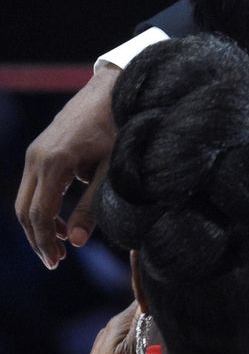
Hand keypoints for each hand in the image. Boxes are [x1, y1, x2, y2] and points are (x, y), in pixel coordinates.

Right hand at [16, 61, 119, 268]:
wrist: (113, 91)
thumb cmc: (119, 129)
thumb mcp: (111, 171)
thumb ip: (93, 207)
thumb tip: (78, 242)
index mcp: (55, 163)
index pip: (40, 214)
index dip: (46, 242)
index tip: (57, 262)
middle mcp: (37, 156)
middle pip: (24, 209)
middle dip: (38, 238)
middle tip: (56, 261)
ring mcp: (35, 151)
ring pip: (25, 198)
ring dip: (39, 225)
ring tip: (60, 246)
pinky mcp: (40, 149)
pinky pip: (33, 186)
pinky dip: (42, 207)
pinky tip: (63, 223)